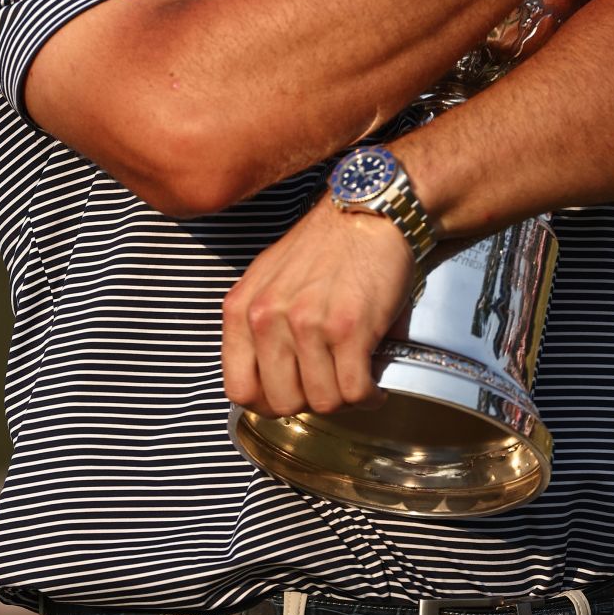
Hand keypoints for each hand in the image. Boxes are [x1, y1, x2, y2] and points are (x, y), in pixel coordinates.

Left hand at [221, 198, 413, 417]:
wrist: (369, 212)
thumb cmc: (324, 245)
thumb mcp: (268, 277)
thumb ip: (257, 324)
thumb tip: (263, 378)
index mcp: (242, 308)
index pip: (240, 389)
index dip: (268, 402)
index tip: (291, 394)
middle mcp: (268, 317)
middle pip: (283, 402)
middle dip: (310, 400)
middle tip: (328, 381)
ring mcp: (308, 324)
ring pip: (324, 402)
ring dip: (344, 397)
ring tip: (354, 376)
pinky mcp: (349, 328)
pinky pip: (355, 391)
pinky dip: (369, 395)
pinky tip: (374, 380)